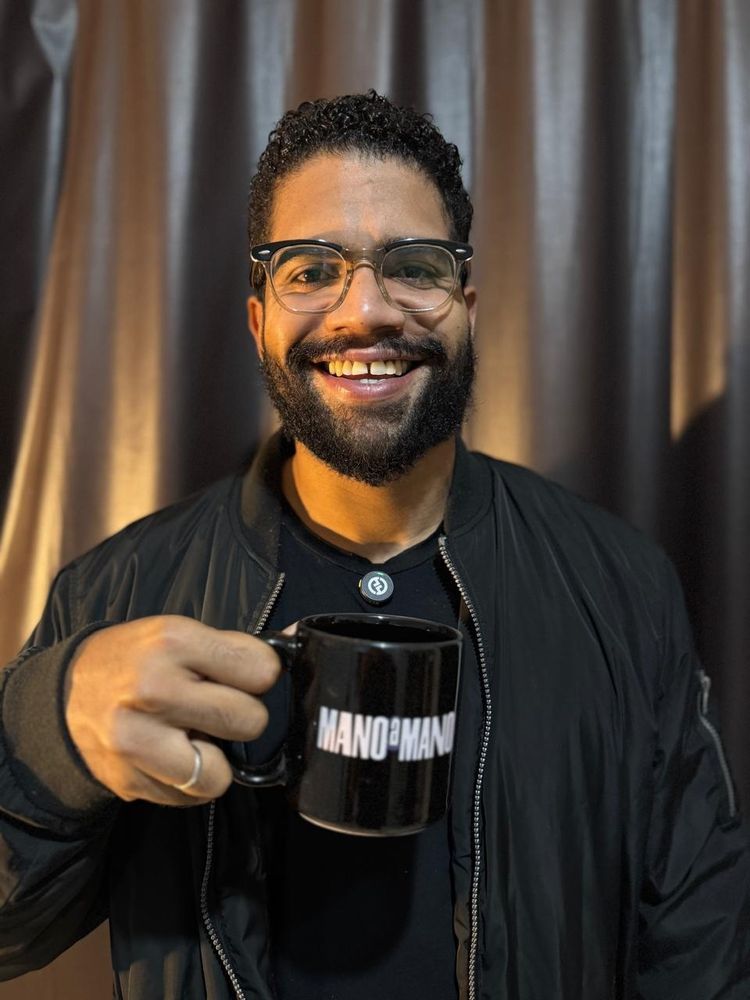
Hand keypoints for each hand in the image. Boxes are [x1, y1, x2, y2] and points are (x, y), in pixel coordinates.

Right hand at [64, 616, 280, 805]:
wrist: (65, 699)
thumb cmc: (136, 662)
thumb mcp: (178, 635)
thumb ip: (235, 647)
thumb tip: (298, 642)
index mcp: (173, 641)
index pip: (261, 669)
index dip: (258, 676)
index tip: (239, 676)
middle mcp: (154, 688)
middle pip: (250, 720)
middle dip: (238, 717)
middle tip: (211, 708)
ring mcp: (138, 740)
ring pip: (222, 772)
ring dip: (215, 759)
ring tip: (192, 737)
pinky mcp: (129, 780)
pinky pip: (193, 796)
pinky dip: (191, 783)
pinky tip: (171, 757)